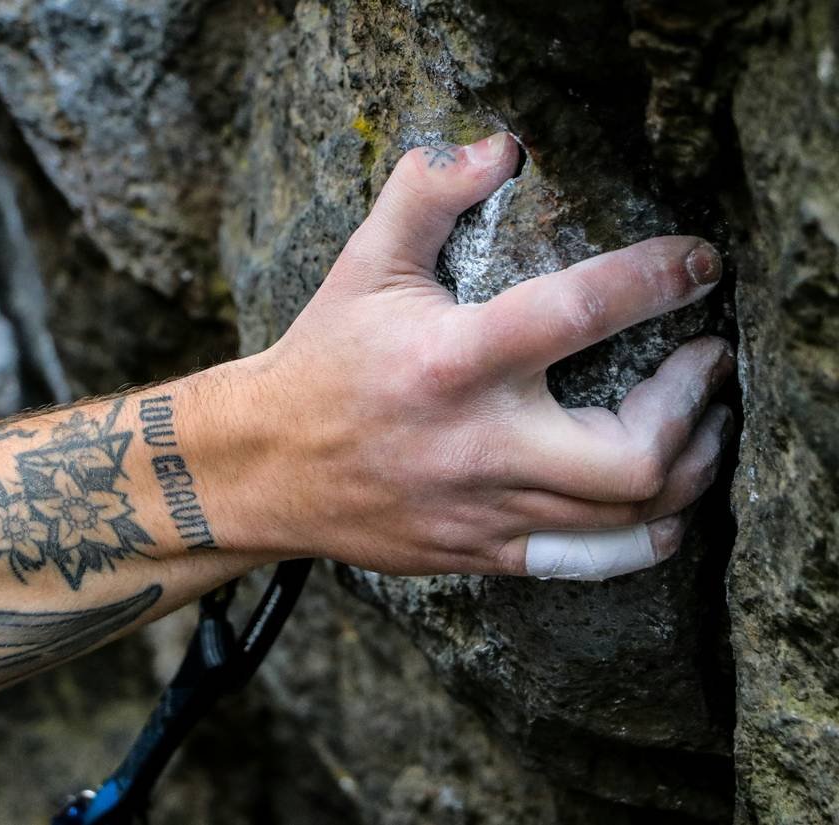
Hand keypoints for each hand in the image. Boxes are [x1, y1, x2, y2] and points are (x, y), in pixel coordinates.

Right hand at [233, 133, 731, 577]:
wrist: (264, 467)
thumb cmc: (321, 361)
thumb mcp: (363, 264)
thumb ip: (426, 193)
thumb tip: (500, 148)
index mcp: (452, 361)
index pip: (581, 310)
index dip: (658, 279)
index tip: (699, 264)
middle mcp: (478, 444)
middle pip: (633, 454)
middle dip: (692, 403)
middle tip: (708, 362)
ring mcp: (482, 509)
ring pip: (626, 514)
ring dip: (690, 467)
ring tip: (706, 425)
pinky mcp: (479, 551)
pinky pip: (587, 562)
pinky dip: (643, 537)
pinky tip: (662, 507)